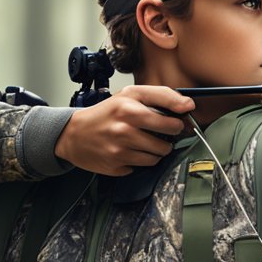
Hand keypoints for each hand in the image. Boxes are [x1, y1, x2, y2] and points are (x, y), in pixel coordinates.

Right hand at [54, 85, 195, 175]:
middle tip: (162, 133)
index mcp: (129, 108)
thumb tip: (188, 105)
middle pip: (166, 140)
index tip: (179, 119)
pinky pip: (142, 167)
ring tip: (144, 141)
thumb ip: (161, 95)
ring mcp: (119, 150)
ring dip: (156, 151)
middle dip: (169, 137)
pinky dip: (140, 160)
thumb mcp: (129, 95)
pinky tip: (130, 151)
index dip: (178, 120)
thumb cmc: (105, 113)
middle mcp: (124, 129)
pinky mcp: (116, 166)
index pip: (169, 118)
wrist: (74, 134)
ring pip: (157, 157)